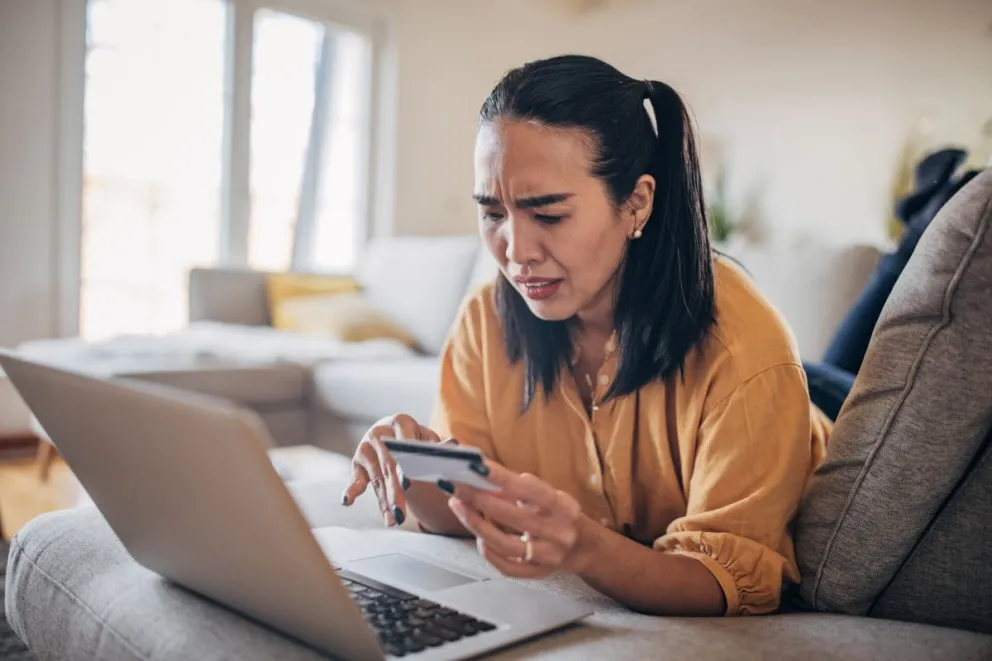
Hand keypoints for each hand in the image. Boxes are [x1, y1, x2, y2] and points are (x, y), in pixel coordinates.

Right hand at [341, 413, 444, 526]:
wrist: (395, 434)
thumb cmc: (417, 439)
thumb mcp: (428, 439)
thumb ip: (439, 446)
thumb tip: (453, 445)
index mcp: (401, 422)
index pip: (403, 445)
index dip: (405, 465)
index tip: (408, 484)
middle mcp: (380, 432)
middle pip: (388, 466)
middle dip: (394, 492)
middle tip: (401, 515)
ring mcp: (365, 446)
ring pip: (376, 478)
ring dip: (383, 501)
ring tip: (392, 521)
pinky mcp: (356, 461)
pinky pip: (355, 478)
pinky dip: (351, 490)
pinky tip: (347, 501)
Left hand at [444, 460, 595, 578]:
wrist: (583, 547)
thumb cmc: (558, 514)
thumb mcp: (547, 496)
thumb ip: (519, 489)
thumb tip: (481, 474)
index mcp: (563, 507)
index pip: (529, 490)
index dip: (502, 478)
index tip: (477, 466)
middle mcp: (558, 532)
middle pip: (512, 517)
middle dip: (480, 499)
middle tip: (458, 486)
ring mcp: (548, 556)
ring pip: (504, 543)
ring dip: (476, 523)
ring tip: (459, 506)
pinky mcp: (538, 574)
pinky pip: (506, 566)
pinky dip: (488, 551)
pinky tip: (478, 536)